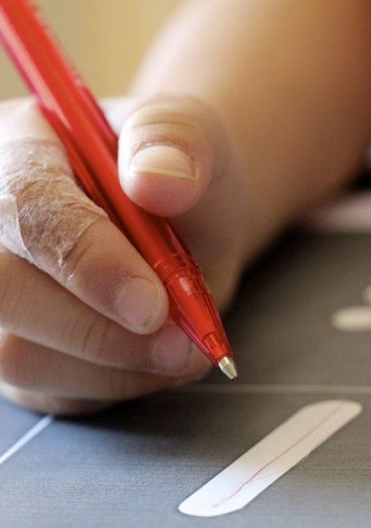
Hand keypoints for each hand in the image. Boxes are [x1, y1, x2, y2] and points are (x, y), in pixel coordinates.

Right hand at [0, 95, 247, 414]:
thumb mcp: (194, 137)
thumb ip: (177, 142)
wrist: (188, 223)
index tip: (151, 303)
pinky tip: (153, 360)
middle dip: (98, 330)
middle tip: (179, 342)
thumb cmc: (179, 176)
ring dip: (113, 366)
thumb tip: (156, 178)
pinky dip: (112, 384)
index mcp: (22, 152)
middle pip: (6, 292)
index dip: (87, 262)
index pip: (29, 206)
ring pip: (19, 356)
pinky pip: (49, 390)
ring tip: (182, 348)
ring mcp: (3, 296)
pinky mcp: (21, 346)